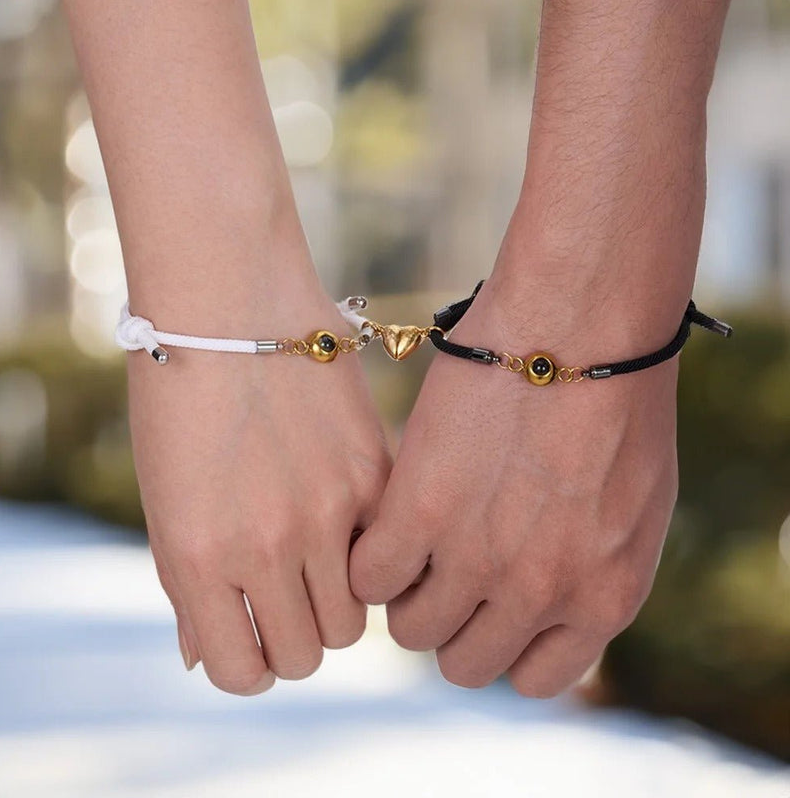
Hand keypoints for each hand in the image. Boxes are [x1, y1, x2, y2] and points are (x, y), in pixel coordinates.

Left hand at [129, 279, 390, 694]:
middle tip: (292, 596)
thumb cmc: (180, 400)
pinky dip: (369, 552)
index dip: (250, 664)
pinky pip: (386, 552)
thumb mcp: (165, 501)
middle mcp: (265, 547)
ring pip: (357, 619)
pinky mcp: (373, 473)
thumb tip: (205, 656)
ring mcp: (327, 512)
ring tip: (325, 560)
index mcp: (197, 559)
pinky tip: (350, 516)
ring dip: (339, 602)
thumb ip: (188, 587)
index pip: (243, 672)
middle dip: (298, 637)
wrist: (230, 302)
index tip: (255, 635)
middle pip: (310, 655)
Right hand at [350, 273, 678, 695]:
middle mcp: (539, 594)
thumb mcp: (631, 511)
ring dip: (407, 594)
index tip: (486, 608)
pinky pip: (371, 576)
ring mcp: (477, 559)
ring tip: (412, 544)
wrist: (582, 324)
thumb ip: (592, 572)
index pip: (533, 678)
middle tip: (441, 574)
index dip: (502, 643)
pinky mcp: (422, 513)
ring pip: (410, 628)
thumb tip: (550, 599)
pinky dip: (372, 557)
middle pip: (464, 663)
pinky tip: (386, 519)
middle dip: (451, 624)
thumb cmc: (615, 402)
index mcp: (600, 600)